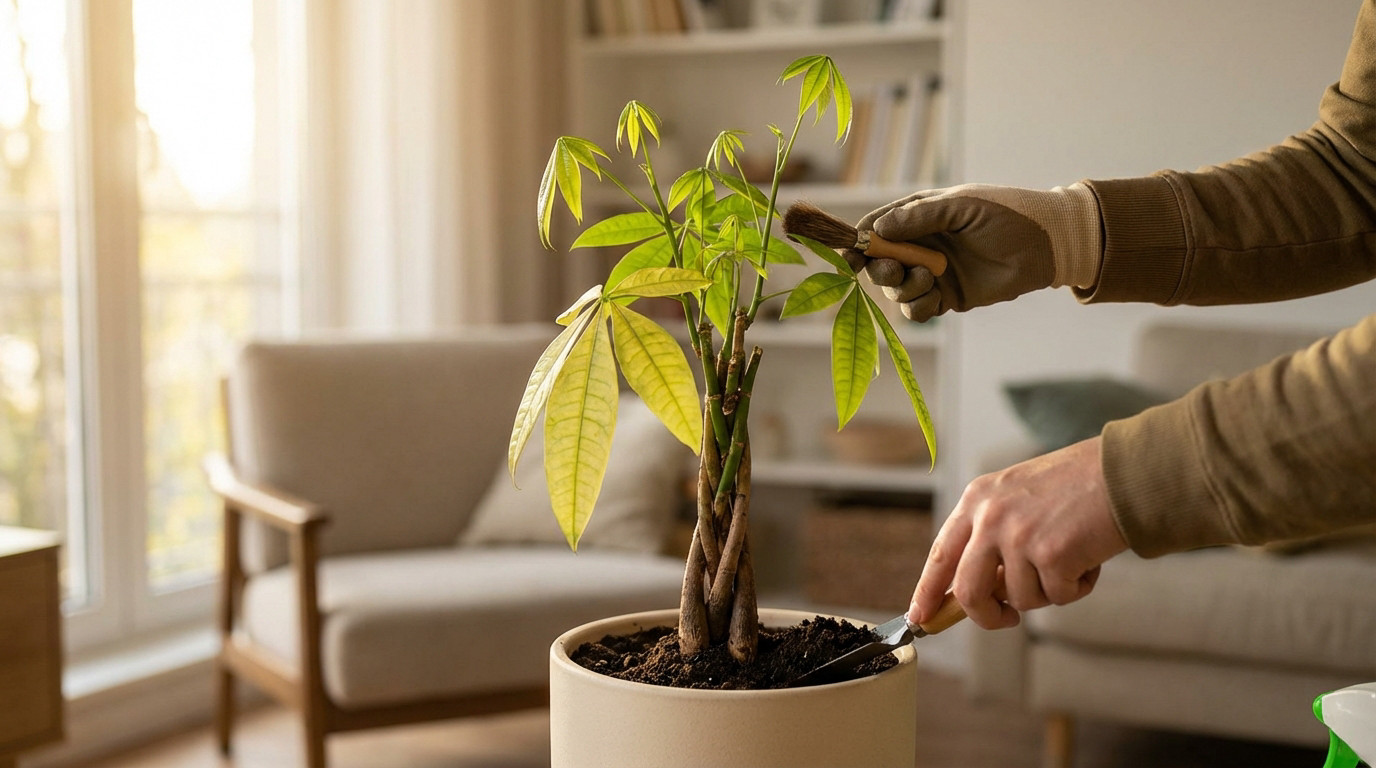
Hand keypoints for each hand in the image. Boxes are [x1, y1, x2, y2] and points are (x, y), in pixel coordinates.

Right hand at [847, 183, 1102, 321]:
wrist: (1047, 246)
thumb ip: (919, 216)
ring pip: (895, 289)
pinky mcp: (946, 297)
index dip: (859, 241)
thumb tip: (877, 230)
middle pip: (879, 263)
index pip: (876, 227)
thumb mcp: (961, 206)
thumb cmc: (1006, 214)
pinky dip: (917, 306)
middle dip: (879, 269)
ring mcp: (931, 272)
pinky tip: (934, 296)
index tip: (849, 255)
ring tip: (929, 278)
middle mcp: (920, 245)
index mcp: (919, 216)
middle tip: (895, 269)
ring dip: (903, 287)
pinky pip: (916, 309)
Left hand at [907, 436, 1127, 629]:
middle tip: (1006, 618)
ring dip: (1048, 591)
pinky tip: (1089, 558)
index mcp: (976, 500)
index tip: (919, 616)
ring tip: (1070, 558)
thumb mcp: (1016, 497)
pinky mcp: (1050, 555)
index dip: (927, 591)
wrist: (1122, 472)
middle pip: (967, 591)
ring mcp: (1018, 536)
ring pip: (1019, 599)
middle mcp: (990, 517)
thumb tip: (972, 591)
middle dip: (986, 615)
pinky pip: (1057, 597)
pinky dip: (1077, 587)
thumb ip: (991, 536)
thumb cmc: (1075, 487)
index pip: (940, 555)